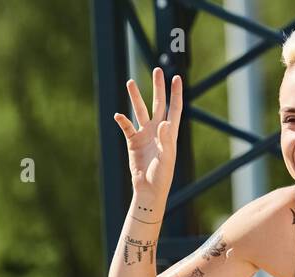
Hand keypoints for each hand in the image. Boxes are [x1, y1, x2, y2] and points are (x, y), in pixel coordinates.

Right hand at [112, 66, 181, 197]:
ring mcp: (144, 134)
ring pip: (140, 111)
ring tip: (130, 82)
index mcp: (169, 132)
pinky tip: (118, 114)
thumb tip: (163, 122)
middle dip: (158, 87)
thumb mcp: (166, 157)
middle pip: (158, 103)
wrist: (148, 189)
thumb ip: (165, 139)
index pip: (174, 108)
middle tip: (157, 70)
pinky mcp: (133, 142)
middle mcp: (157, 129)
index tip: (176, 78)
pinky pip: (126, 127)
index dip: (176, 93)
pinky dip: (122, 121)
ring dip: (135, 97)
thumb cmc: (162, 175)